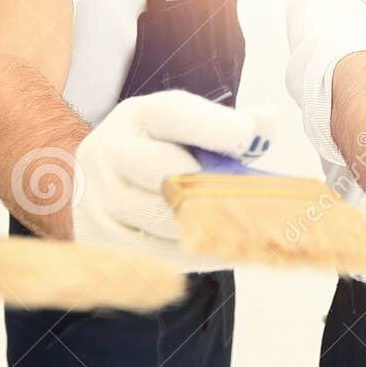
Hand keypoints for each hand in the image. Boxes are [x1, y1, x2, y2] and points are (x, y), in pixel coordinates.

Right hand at [72, 90, 271, 268]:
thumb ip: (231, 126)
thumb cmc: (162, 153)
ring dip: (202, 223)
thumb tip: (267, 122)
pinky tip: (220, 248)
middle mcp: (108, 150)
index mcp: (136, 116)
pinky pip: (153, 252)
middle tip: (242, 196)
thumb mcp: (190, 131)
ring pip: (159, 217)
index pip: (171, 113)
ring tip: (240, 226)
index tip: (244, 135)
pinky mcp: (98, 235)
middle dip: (204, 183)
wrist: (109, 184)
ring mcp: (99, 195)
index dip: (209, 124)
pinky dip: (192, 252)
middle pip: (161, 169)